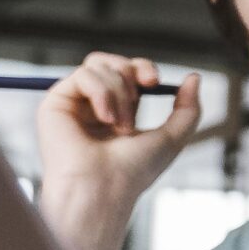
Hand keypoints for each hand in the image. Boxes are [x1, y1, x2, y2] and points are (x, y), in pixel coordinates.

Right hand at [34, 55, 201, 249]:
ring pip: (98, 65)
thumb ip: (188, 108)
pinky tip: (106, 119)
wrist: (103, 189)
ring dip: (119, 91)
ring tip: (120, 124)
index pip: (127, 72)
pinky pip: (82, 74)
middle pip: (110, 61)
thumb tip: (194, 76)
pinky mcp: (54, 103)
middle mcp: (92, 105)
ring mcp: (72, 104)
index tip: (155, 82)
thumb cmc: (133, 170)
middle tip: (144, 90)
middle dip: (132, 71)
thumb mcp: (172, 136)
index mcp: (117, 111)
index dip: (142, 67)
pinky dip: (102, 92)